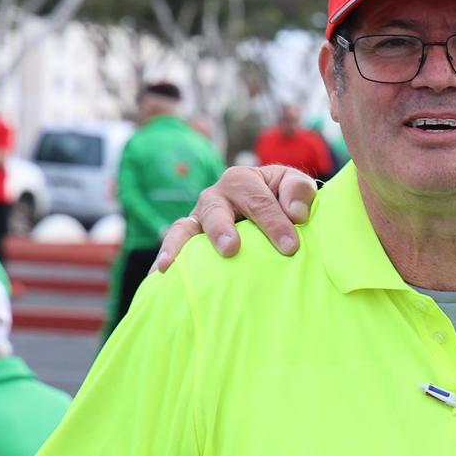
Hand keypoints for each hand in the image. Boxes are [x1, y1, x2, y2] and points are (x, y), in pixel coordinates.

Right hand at [152, 165, 317, 272]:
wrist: (271, 204)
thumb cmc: (284, 197)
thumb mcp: (295, 185)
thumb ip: (298, 191)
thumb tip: (295, 212)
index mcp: (242, 180)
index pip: (258, 202)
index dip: (274, 223)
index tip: (290, 247)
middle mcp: (216, 196)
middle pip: (215, 210)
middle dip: (221, 229)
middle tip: (230, 249)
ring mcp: (200, 217)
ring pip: (185, 227)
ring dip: (180, 245)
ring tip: (172, 264)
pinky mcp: (191, 237)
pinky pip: (175, 245)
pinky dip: (166, 257)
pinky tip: (157, 275)